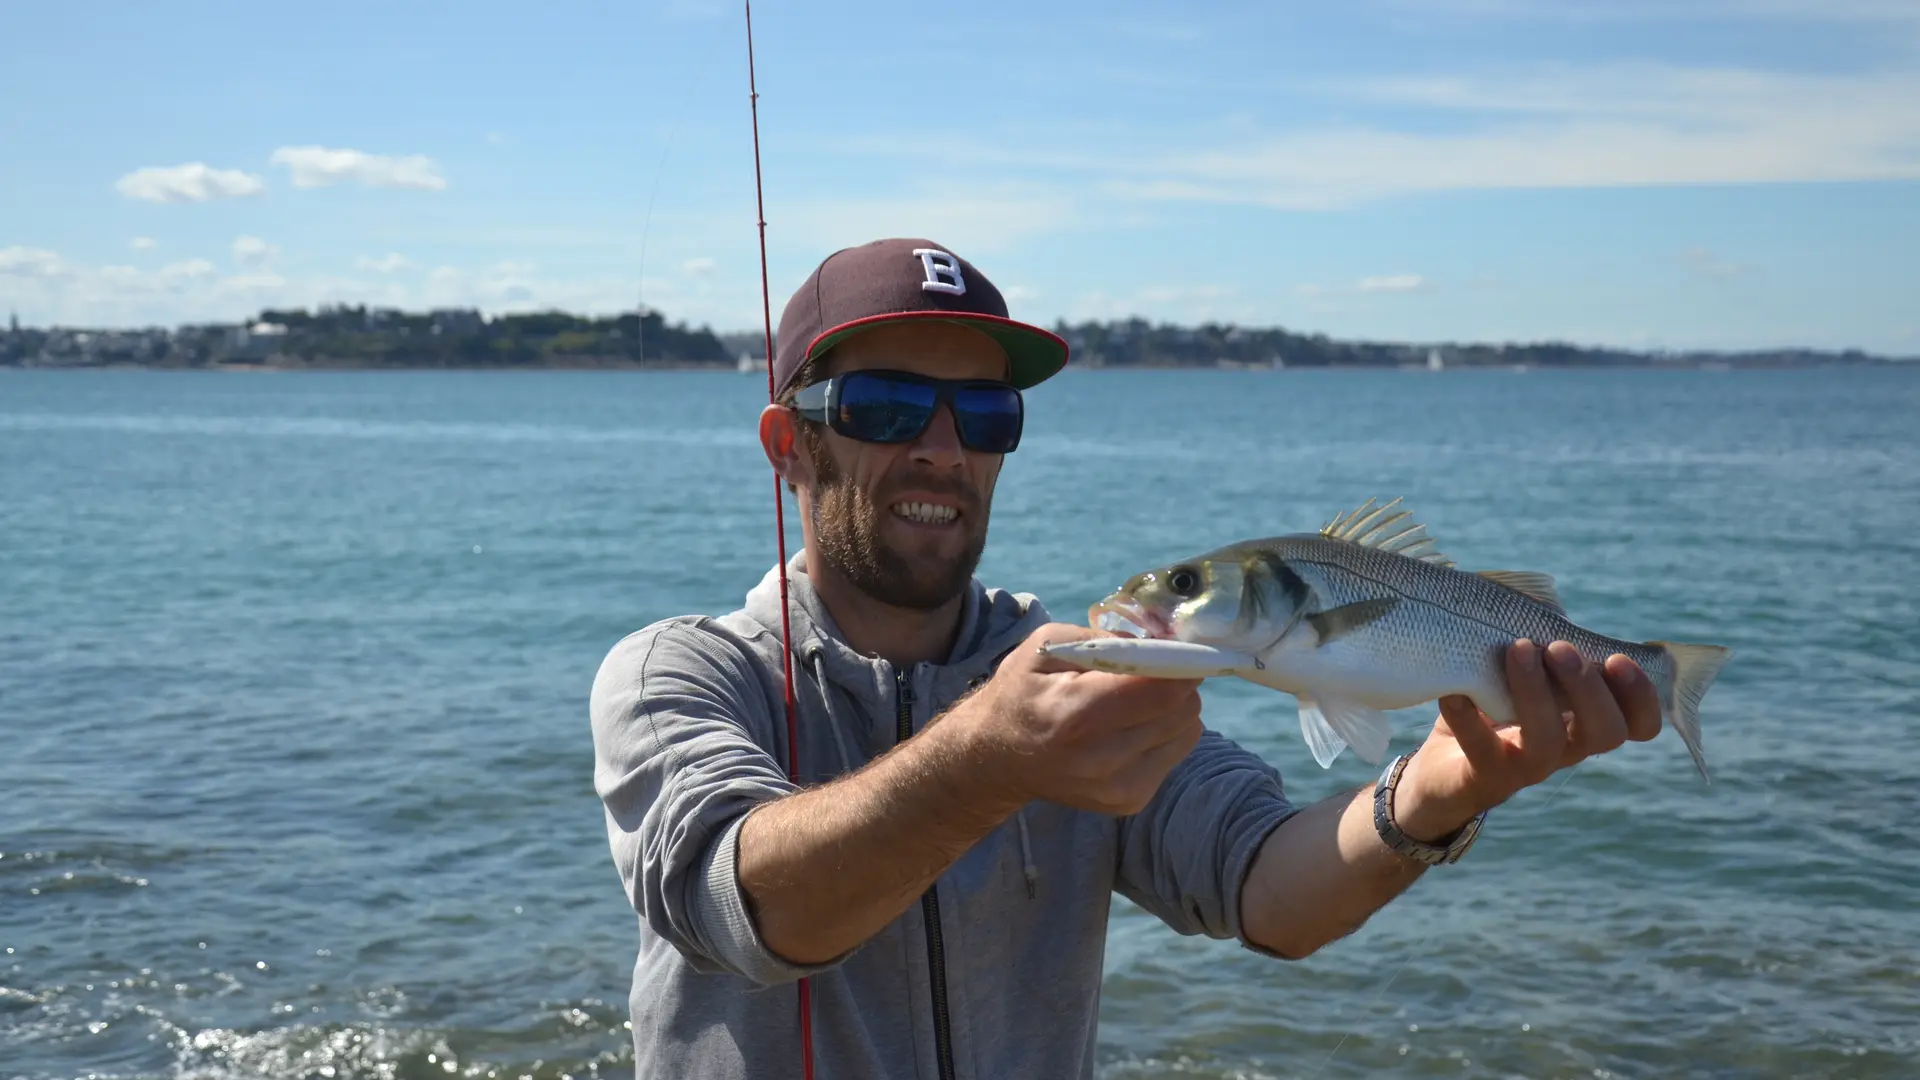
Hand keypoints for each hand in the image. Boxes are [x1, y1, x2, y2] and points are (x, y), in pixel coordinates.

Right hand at [959, 623, 1204, 815]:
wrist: (996, 759)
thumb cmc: (1021, 693)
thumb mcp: (1046, 647)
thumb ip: (1103, 640)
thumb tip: (1159, 643)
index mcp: (1077, 714)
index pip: (1163, 690)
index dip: (1180, 664)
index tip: (1177, 650)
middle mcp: (1102, 758)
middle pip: (1183, 709)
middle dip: (1176, 683)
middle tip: (1150, 674)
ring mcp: (1118, 786)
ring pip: (1188, 731)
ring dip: (1171, 710)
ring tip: (1134, 705)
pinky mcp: (1129, 801)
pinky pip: (1175, 754)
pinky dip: (1162, 735)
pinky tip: (1128, 732)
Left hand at [1391, 639, 1662, 842]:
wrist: (1437, 769)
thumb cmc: (1489, 706)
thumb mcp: (1523, 672)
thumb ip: (1543, 646)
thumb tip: (1549, 606)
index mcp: (1584, 722)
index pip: (1640, 724)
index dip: (1641, 696)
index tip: (1619, 658)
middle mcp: (1565, 748)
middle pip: (1606, 733)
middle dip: (1590, 687)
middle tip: (1559, 647)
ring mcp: (1525, 766)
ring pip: (1549, 742)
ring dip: (1537, 693)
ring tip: (1517, 651)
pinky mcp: (1483, 776)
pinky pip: (1482, 751)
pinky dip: (1468, 718)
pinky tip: (1456, 691)